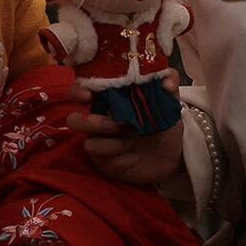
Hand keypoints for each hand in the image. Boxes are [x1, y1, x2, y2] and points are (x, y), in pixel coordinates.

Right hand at [64, 73, 183, 185]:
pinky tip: (135, 158)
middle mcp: (97, 120)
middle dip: (92, 123)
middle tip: (117, 124)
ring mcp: (100, 143)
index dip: (77, 91)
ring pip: (88, 144)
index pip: (81, 91)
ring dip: (112, 144)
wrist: (172, 154)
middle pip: (74, 120)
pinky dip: (123, 160)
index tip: (88, 95)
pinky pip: (105, 162)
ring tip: (132, 143)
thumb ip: (169, 82)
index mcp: (107, 100)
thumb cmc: (162, 122)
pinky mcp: (106, 164)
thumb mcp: (168, 100)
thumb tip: (166, 83)